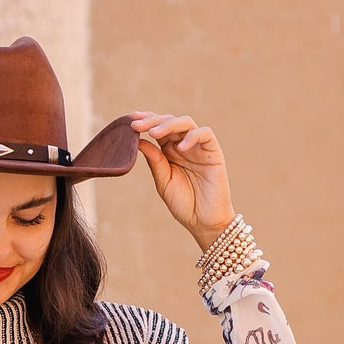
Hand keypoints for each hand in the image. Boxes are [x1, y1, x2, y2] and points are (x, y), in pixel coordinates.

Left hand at [130, 111, 235, 251]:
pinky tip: (180, 147)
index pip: (158, 129)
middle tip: (137, 124)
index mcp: (170, 152)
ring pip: (186, 123)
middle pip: (169, 122)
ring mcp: (199, 147)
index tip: (130, 120)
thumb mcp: (163, 182)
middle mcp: (184, 145)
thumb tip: (139, 141)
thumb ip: (154, 161)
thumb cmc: (184, 204)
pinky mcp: (213, 152)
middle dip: (152, 121)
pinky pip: (205, 134)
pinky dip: (192, 136)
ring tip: (154, 133)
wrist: (204, 222)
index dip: (146, 121)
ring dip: (169, 124)